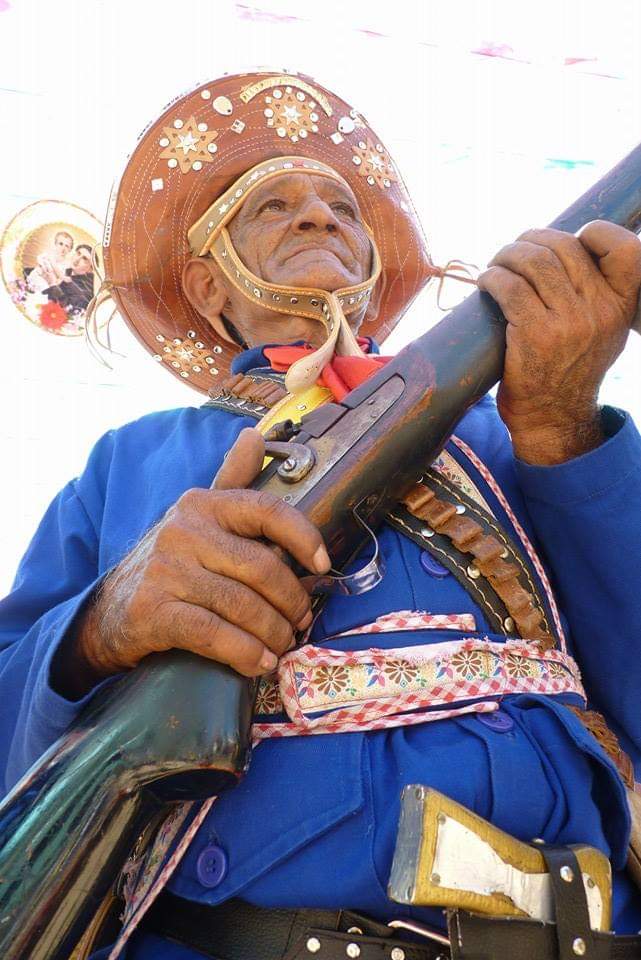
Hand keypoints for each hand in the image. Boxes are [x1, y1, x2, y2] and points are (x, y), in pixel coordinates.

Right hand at [58, 429, 329, 697]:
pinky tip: (260, 664)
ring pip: (243, 606)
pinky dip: (246, 654)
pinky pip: (214, 635)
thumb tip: (253, 435)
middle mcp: (183, 531)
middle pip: (262, 568)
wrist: (110, 611)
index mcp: (203, 505)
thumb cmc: (171, 564)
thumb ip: (230, 481)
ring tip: (284, 645)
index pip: (266, 511)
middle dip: (292, 601)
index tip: (322, 566)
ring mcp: (166, 571)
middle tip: (302, 621)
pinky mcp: (153, 612)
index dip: (303, 537)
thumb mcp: (198, 518)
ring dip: (274, 633)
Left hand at [478, 221, 640, 463]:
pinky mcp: (534, 334)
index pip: (625, 248)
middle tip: (513, 252)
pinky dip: (492, 277)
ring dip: (507, 254)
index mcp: (622, 305)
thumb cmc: (570, 371)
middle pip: (565, 245)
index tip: (564, 242)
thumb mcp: (603, 332)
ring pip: (534, 260)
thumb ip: (597, 295)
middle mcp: (600, 310)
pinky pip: (509, 287)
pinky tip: (486, 283)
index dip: (594, 232)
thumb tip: (565, 249)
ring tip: (496, 264)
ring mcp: (568, 322)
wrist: (553, 418)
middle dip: (531, 239)